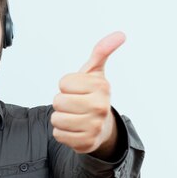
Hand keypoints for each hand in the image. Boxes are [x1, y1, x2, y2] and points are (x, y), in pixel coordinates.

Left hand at [51, 32, 125, 155]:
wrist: (102, 127)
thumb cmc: (93, 96)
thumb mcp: (95, 72)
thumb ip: (102, 51)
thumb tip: (120, 34)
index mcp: (101, 87)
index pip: (63, 83)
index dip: (66, 86)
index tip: (78, 90)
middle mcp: (101, 107)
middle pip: (58, 101)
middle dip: (62, 102)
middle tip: (75, 105)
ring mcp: (94, 126)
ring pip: (56, 119)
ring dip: (60, 118)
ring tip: (74, 117)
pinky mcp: (85, 143)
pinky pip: (58, 134)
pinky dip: (62, 132)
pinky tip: (74, 129)